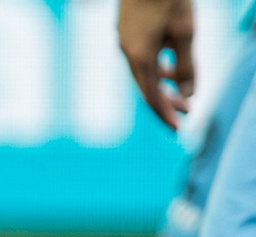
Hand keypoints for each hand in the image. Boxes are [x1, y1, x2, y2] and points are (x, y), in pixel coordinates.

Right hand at [119, 0, 195, 129]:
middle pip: (147, 87)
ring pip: (144, 73)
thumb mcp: (186, 31)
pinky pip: (141, 59)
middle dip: (168, 101)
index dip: (166, 114)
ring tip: (182, 88)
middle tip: (187, 112)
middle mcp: (127, 53)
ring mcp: (124, 42)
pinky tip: (169, 63)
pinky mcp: (127, 33)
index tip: (178, 129)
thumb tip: (188, 94)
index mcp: (139, 57)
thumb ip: (187, 64)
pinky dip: (157, 68)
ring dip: (164, 83)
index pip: (152, 97)